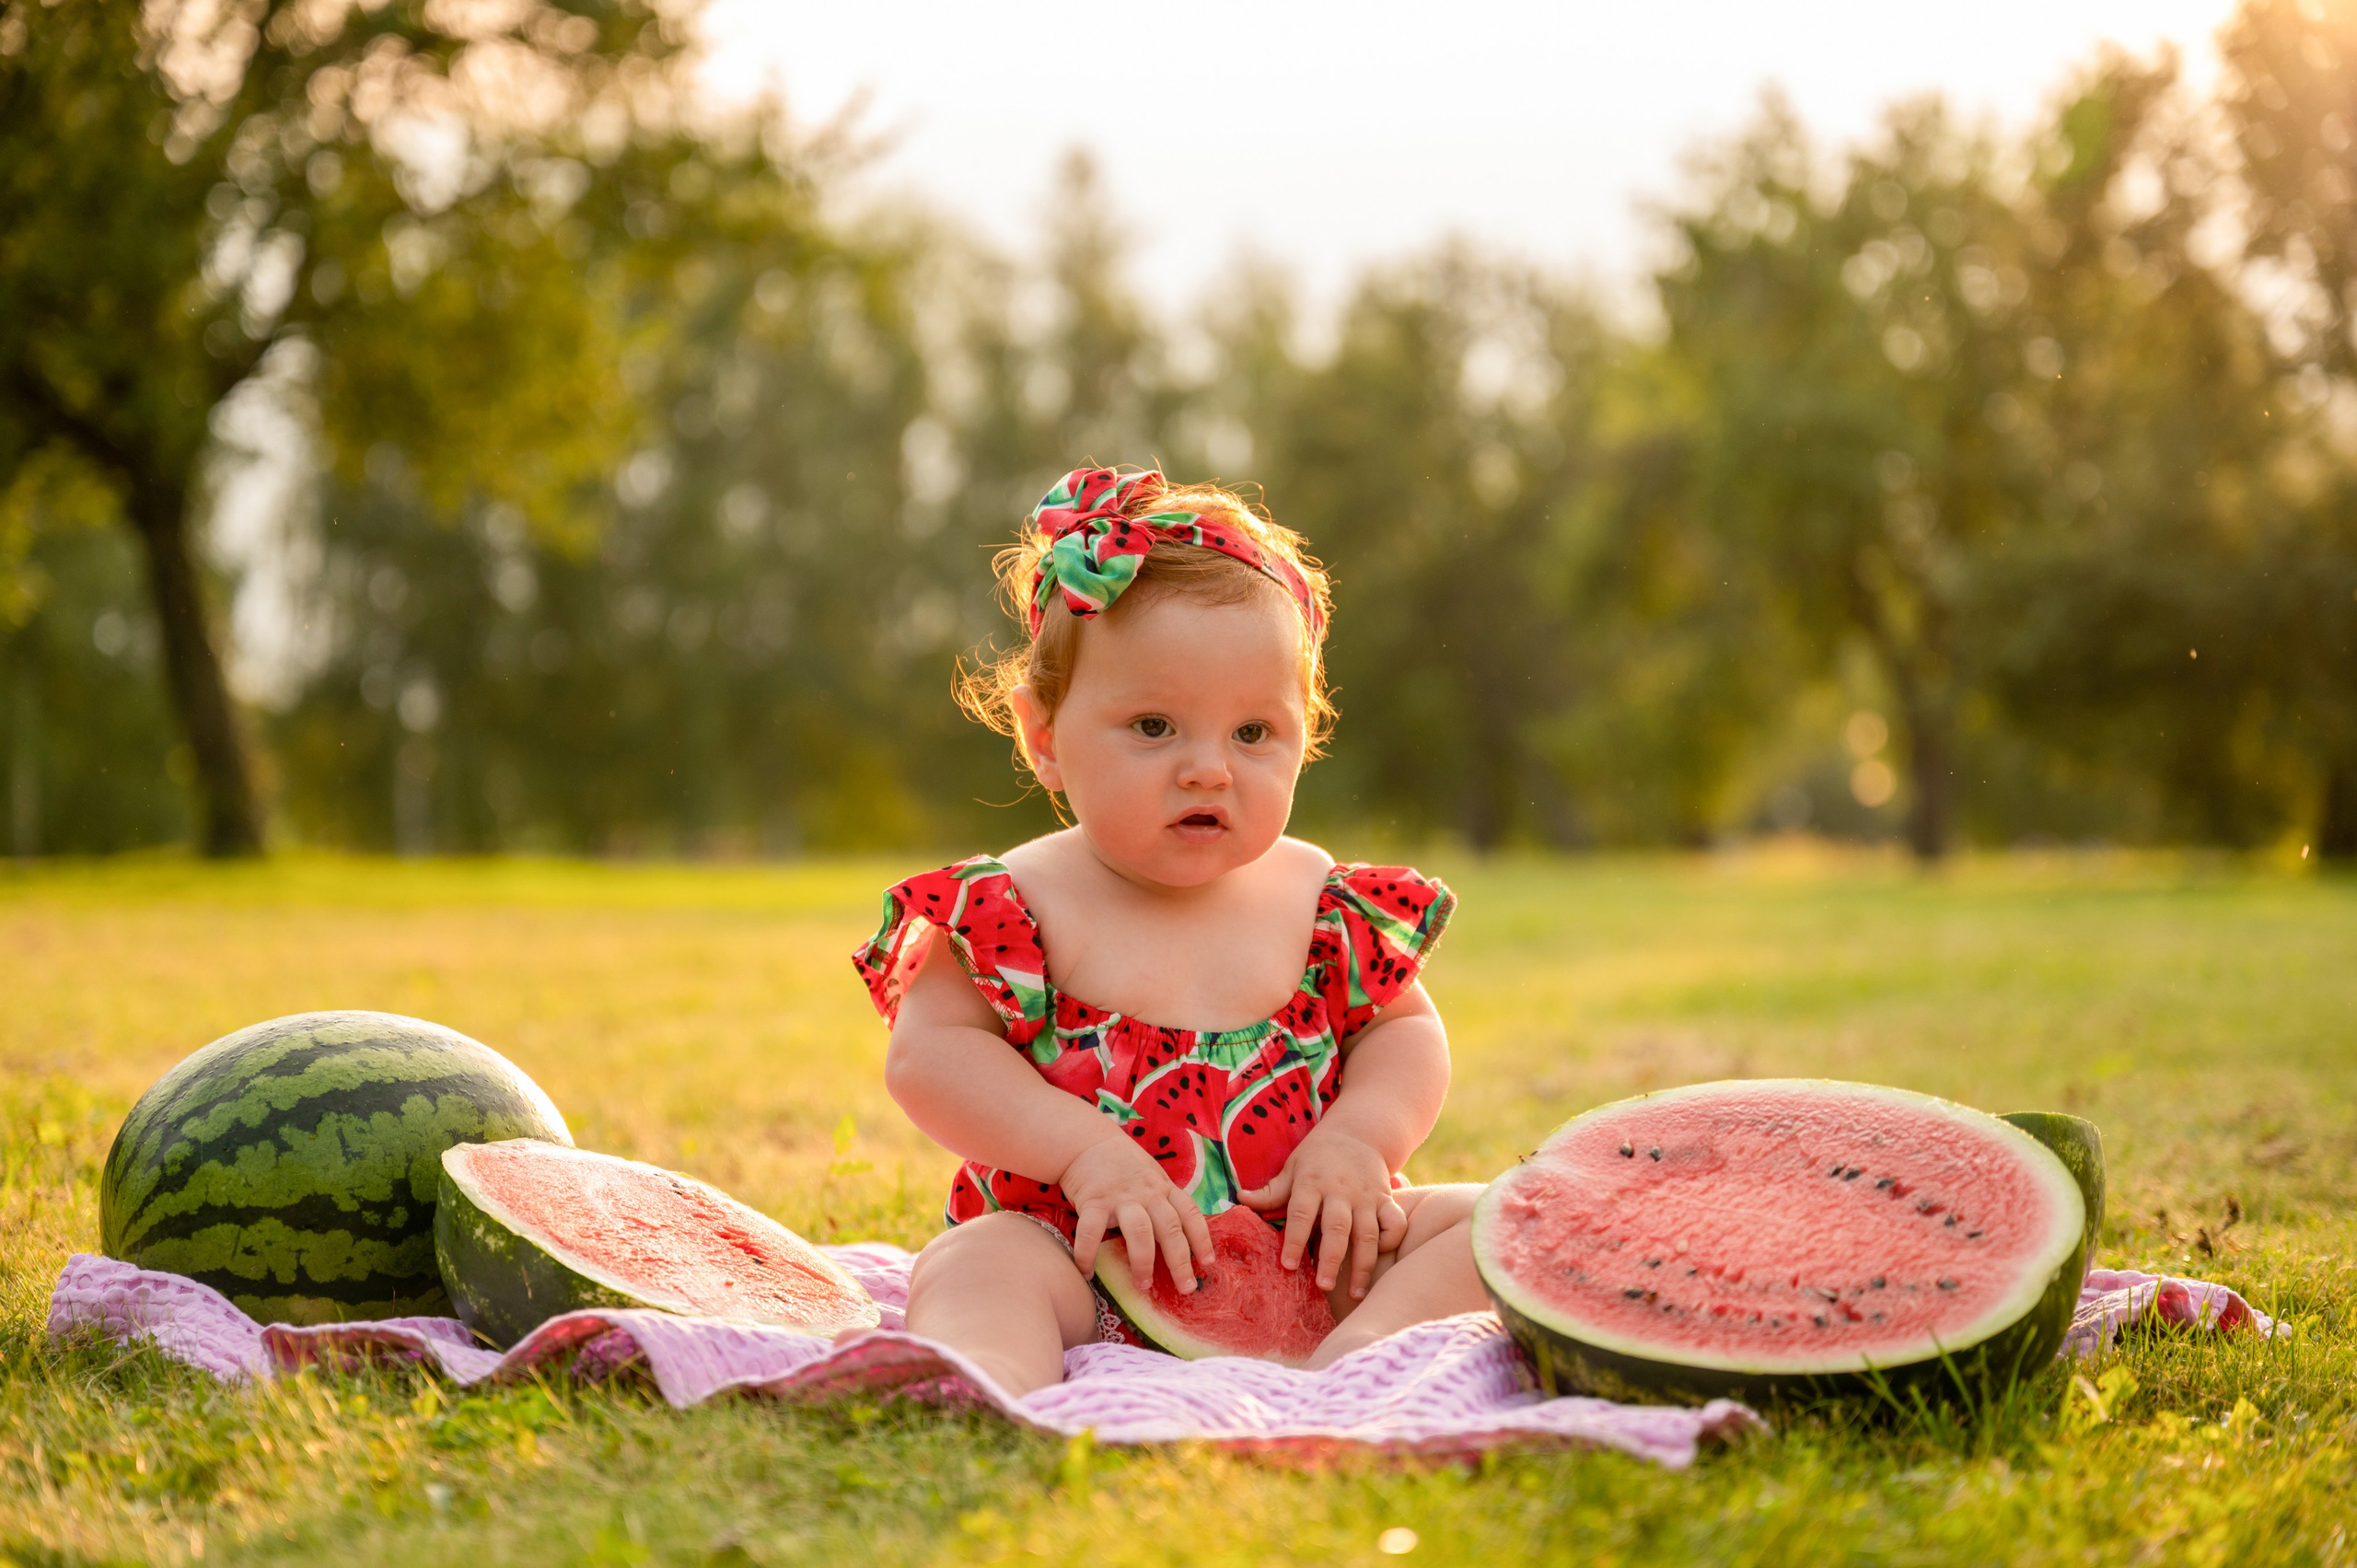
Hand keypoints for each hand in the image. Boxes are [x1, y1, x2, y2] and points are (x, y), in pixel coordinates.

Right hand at [1061, 1134, 1212, 1295]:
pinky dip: (1087, 1255)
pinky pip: (1090, 1232)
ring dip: (1143, 1261)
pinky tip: (1087, 1273)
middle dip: (1179, 1260)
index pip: (1190, 1213)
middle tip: (1186, 1288)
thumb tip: (1182, 1237)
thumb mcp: (1153, 1177)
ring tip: (1143, 1285)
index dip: (1202, 1239)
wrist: (1086, 1141)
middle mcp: (1147, 1193)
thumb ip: (1165, 1201)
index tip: (1208, 1263)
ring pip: (1139, 1231)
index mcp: (1164, 1188)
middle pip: (1170, 1228)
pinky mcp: (1093, 1201)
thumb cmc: (1123, 1165)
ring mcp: (1120, 1197)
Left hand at [1238, 1124, 1408, 1297]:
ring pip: (1367, 1233)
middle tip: (1323, 1286)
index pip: (1302, 1213)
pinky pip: (1394, 1222)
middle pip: (1337, 1227)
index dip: (1294, 1240)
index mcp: (1312, 1182)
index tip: (1288, 1266)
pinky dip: (1390, 1240)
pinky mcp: (1386, 1199)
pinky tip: (1379, 1258)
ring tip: (1355, 1293)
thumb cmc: (1318, 1156)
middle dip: (1331, 1259)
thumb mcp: (1292, 1167)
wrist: (1359, 1132)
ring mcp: (1366, 1196)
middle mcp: (1341, 1191)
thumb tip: (1239, 1200)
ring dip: (1362, 1264)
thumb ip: (1271, 1190)